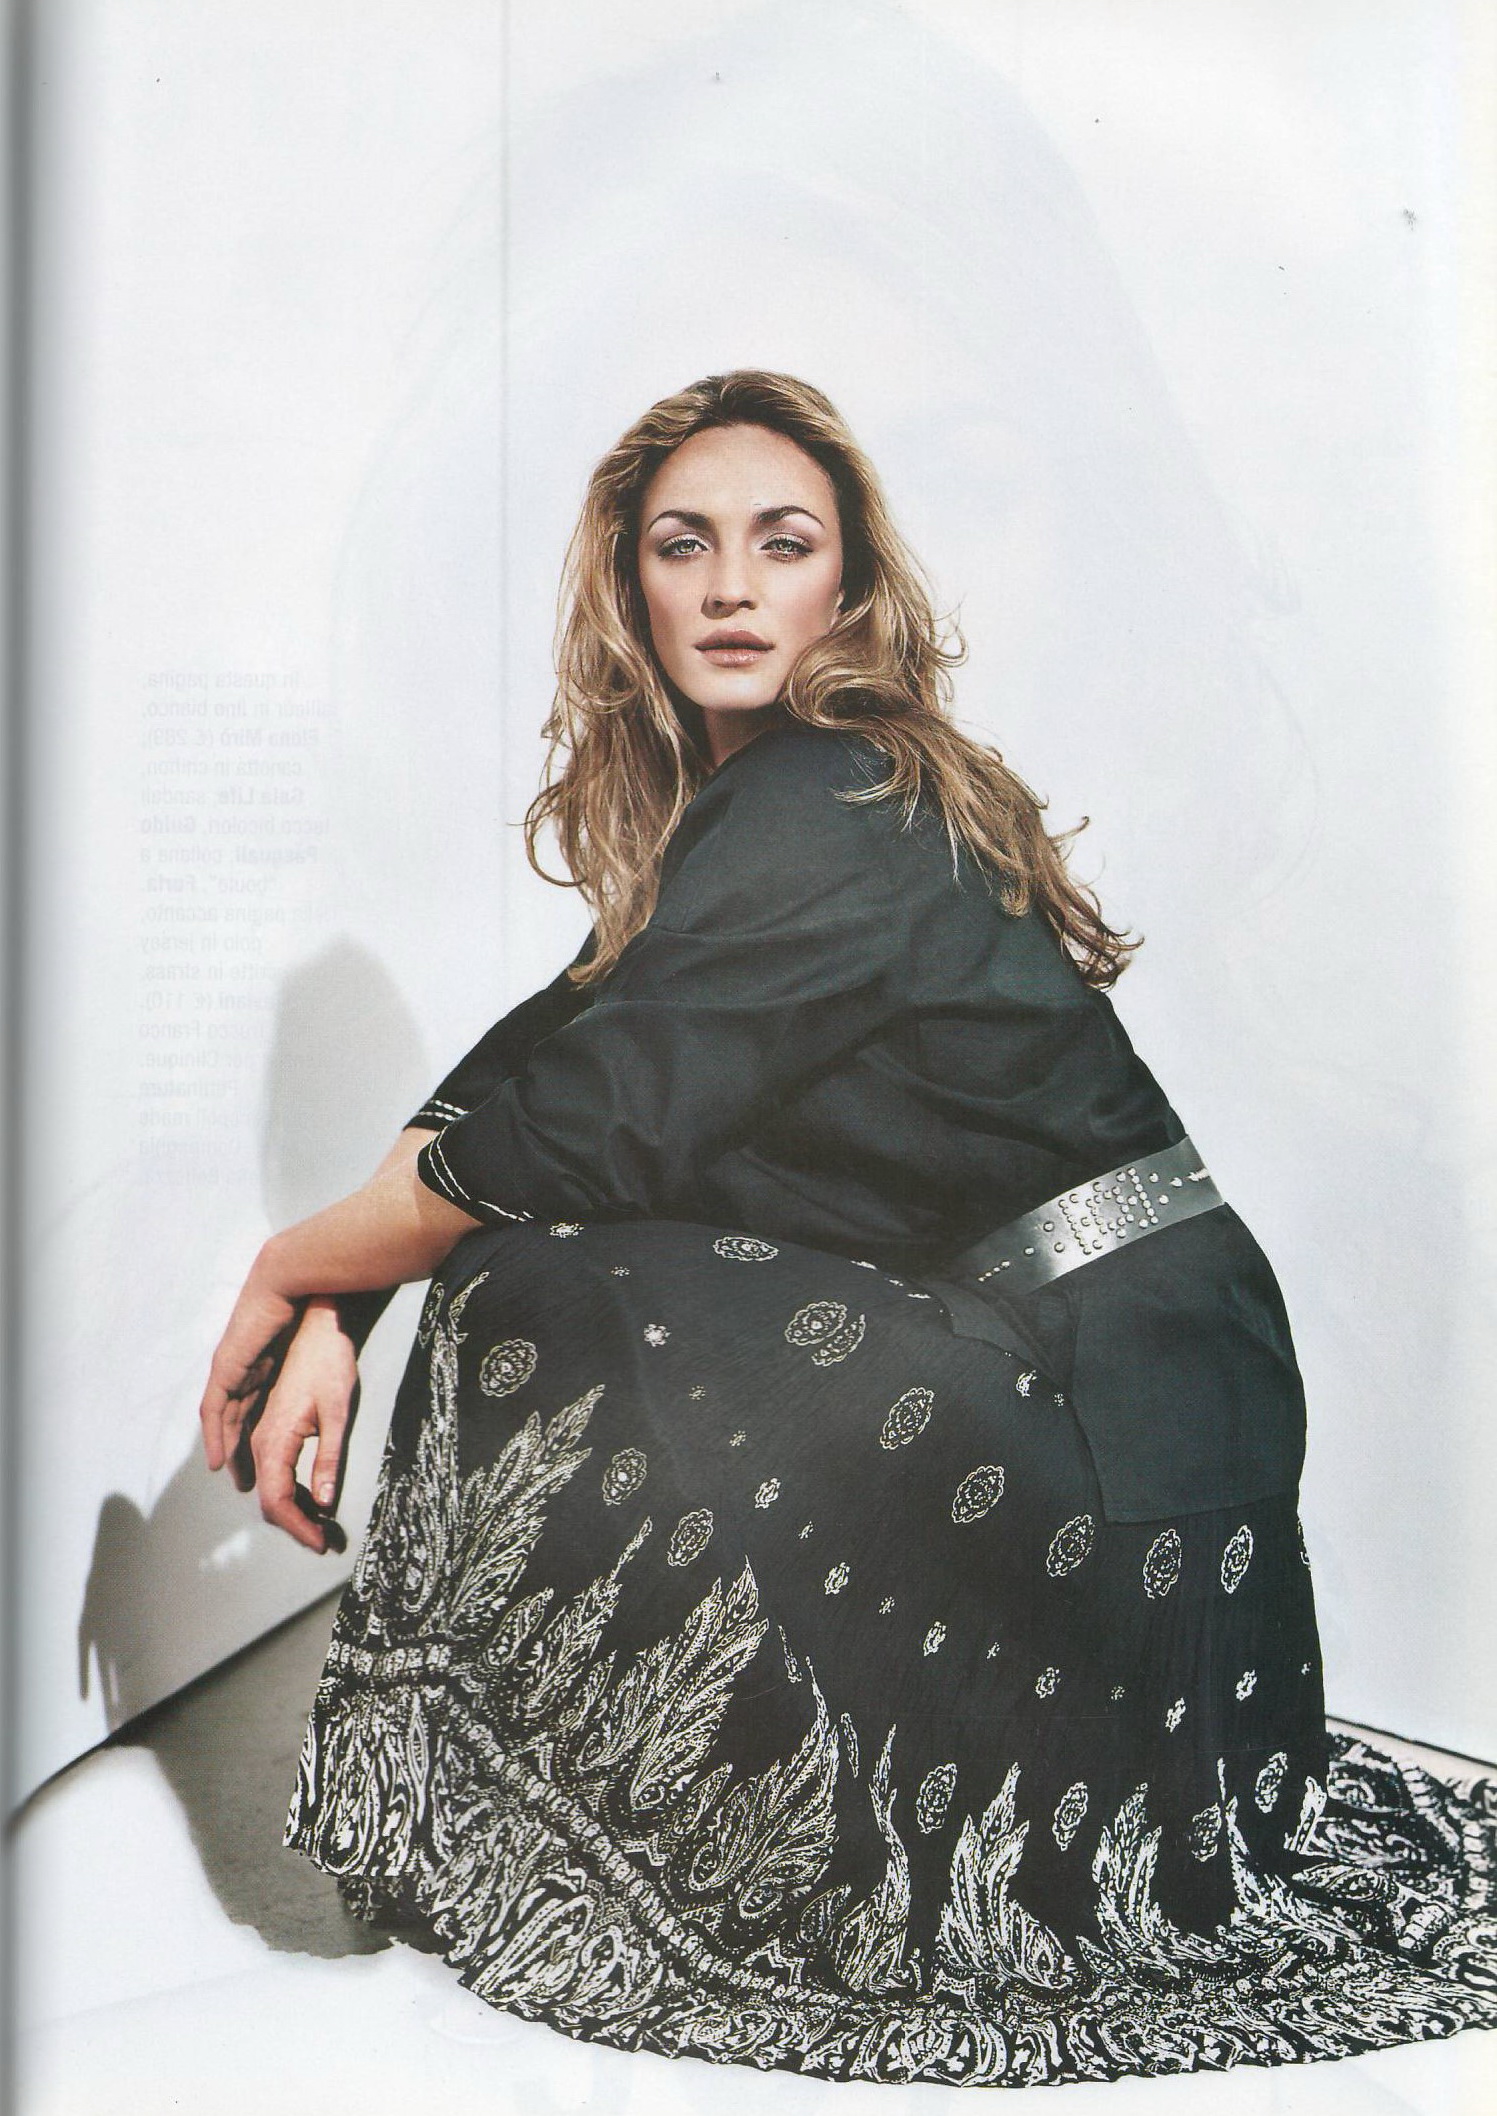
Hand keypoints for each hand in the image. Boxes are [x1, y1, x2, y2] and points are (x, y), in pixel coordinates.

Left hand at [199, 1262, 302, 1482]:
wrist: (300, 1287)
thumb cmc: (317, 1321)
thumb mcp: (320, 1370)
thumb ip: (315, 1388)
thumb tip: (326, 1408)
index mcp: (264, 1370)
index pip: (256, 1413)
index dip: (260, 1441)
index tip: (267, 1469)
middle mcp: (245, 1372)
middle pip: (237, 1421)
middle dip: (241, 1453)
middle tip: (248, 1482)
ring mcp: (232, 1369)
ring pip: (223, 1419)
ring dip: (227, 1449)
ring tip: (233, 1477)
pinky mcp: (225, 1367)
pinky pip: (214, 1408)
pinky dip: (216, 1436)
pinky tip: (220, 1459)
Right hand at [238, 1300, 360, 1552]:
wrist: (315, 1322)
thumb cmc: (329, 1361)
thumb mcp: (337, 1412)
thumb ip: (329, 1459)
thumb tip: (326, 1502)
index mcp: (274, 1439)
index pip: (277, 1501)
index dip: (299, 1528)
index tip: (322, 1543)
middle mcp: (260, 1439)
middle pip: (268, 1499)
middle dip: (295, 1524)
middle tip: (325, 1539)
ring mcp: (262, 1430)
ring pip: (267, 1484)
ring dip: (290, 1508)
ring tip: (320, 1523)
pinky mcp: (270, 1423)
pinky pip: (270, 1466)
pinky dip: (286, 1487)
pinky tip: (307, 1494)